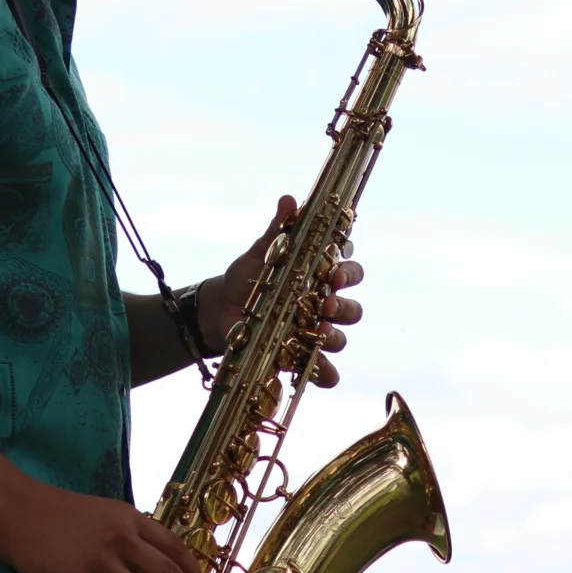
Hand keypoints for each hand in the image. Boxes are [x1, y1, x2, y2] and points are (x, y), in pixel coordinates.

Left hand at [205, 195, 366, 387]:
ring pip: (341, 336)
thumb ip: (278, 230)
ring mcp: (315, 331)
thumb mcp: (260, 253)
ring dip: (334, 336)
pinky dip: (326, 372)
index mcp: (319, 273)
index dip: (347, 270)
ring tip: (316, 333)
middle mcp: (323, 303)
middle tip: (325, 306)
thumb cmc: (245, 277)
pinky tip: (318, 370)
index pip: (348, 267)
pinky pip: (326, 369)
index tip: (333, 272)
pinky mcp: (303, 355)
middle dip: (343, 307)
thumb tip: (289, 200)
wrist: (219, 311)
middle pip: (351, 306)